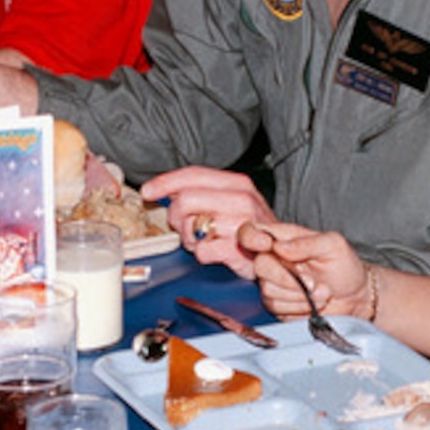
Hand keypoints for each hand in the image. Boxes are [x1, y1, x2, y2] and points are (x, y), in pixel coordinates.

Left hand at [140, 166, 276, 277]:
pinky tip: (214, 252)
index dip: (166, 181)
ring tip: (204, 241)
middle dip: (177, 216)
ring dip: (190, 239)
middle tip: (185, 226)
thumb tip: (165, 190)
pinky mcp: (239, 250)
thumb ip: (203, 192)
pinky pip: (202, 252)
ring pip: (190, 227)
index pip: (194, 174)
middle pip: (186, 200)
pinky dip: (202, 255)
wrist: (280, 255)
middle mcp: (242, 200)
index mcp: (238, 184)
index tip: (148, 191)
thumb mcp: (231, 202)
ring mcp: (241, 224)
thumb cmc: (251, 229)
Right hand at [237, 221, 367, 320]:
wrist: (354, 297)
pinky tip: (313, 302)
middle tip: (312, 281)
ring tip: (320, 291)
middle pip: (259, 265)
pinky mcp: (277, 304)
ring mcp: (274, 283)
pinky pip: (276, 307)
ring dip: (299, 295)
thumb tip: (280, 246)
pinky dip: (298, 307)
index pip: (251, 232)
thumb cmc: (345, 266)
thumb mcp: (333, 245)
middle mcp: (275, 259)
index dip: (251, 237)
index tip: (268, 245)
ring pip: (268, 290)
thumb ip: (307, 242)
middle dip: (287, 277)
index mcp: (284, 238)